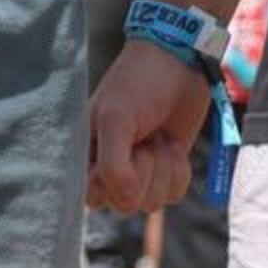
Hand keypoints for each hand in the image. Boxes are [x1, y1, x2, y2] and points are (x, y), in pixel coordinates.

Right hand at [86, 41, 210, 215]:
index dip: (115, 181)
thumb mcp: (116, 119)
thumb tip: (125, 201)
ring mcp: (140, 171)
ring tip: (158, 136)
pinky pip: (174, 196)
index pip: (93, 198)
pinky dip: (180, 171)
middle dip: (144, 172)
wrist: (179, 62)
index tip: (126, 149)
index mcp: (88, 155)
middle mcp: (111, 168)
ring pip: (152, 204)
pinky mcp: (166, 170)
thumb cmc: (139, 84)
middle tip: (145, 138)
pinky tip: (173, 143)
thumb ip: (112, 166)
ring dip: (163, 168)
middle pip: (126, 205)